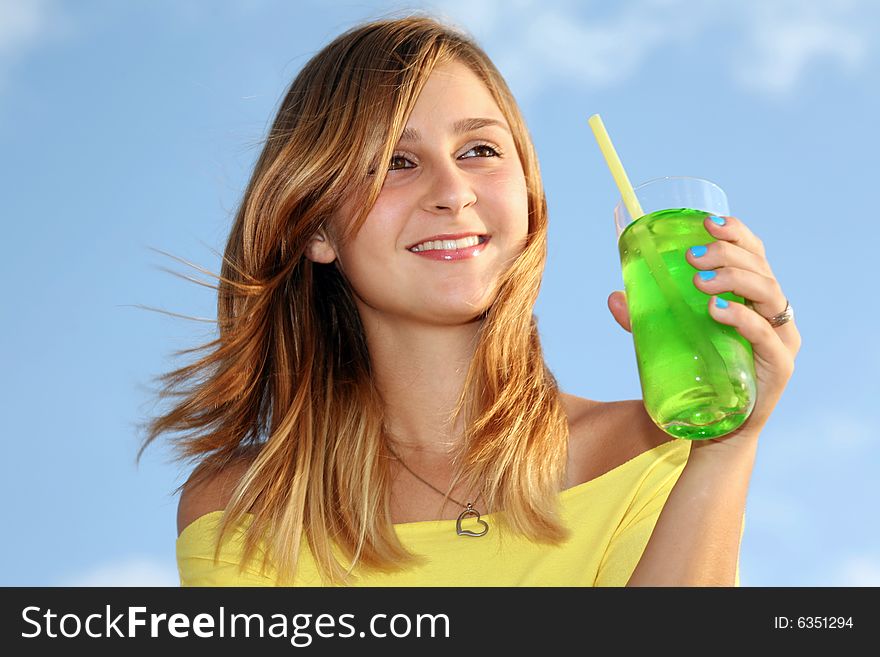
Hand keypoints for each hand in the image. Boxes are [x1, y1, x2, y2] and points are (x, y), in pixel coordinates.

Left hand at [608, 214, 801, 449]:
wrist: (715, 430)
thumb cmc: (698, 375)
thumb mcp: (670, 340)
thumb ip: (644, 319)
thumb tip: (613, 297)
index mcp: (753, 297)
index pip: (754, 253)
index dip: (736, 233)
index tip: (706, 223)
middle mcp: (773, 312)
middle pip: (760, 268)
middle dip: (726, 254)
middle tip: (690, 258)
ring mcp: (781, 338)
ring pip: (768, 293)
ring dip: (733, 280)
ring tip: (699, 282)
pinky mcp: (780, 365)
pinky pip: (766, 334)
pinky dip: (742, 318)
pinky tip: (718, 310)